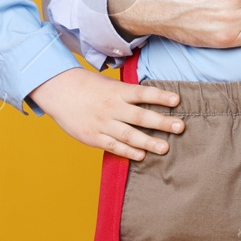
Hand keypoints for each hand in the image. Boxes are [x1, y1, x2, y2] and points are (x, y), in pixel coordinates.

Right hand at [30, 67, 183, 160]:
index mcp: (118, 91)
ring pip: (128, 134)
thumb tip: (155, 99)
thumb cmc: (90, 86)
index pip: (143, 93)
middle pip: (140, 116)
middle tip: (180, 127)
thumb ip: (130, 94)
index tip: (177, 100)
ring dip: (148, 142)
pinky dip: (128, 151)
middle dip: (162, 123)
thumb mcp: (112, 84)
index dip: (161, 96)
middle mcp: (112, 107)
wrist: (59, 91)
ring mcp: (102, 123)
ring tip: (165, 148)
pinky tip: (142, 155)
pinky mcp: (93, 137)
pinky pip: (113, 146)